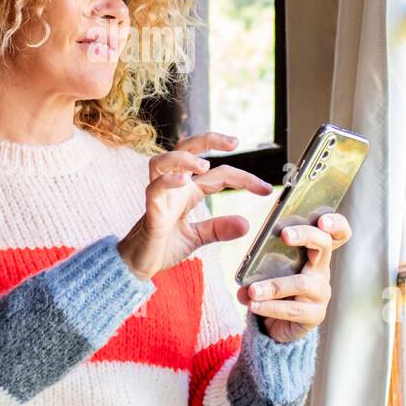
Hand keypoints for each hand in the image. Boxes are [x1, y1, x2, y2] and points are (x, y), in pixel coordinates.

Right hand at [117, 131, 273, 279]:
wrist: (139, 265)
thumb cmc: (163, 246)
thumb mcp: (198, 237)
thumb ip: (219, 228)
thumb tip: (247, 223)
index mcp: (189, 192)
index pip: (220, 175)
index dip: (244, 178)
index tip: (266, 189)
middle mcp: (174, 187)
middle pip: (187, 149)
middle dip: (209, 140)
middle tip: (234, 142)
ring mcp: (160, 196)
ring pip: (164, 161)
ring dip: (184, 158)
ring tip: (204, 165)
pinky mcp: (150, 210)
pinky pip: (154, 188)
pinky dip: (168, 181)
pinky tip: (182, 182)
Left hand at [235, 212, 352, 342]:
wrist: (278, 326)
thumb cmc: (273, 291)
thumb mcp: (266, 272)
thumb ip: (256, 266)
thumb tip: (244, 276)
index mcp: (312, 253)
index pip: (334, 232)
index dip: (336, 223)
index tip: (322, 219)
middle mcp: (321, 269)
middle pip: (324, 244)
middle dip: (306, 235)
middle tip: (285, 234)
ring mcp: (321, 292)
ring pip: (301, 283)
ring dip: (274, 286)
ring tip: (252, 290)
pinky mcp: (315, 314)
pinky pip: (293, 309)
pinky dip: (271, 306)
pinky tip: (254, 305)